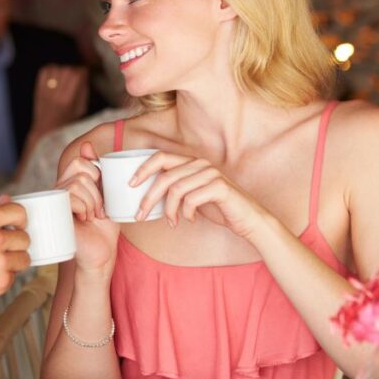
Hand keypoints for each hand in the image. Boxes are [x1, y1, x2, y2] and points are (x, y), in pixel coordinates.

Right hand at [0, 203, 30, 313]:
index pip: (18, 212)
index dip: (20, 219)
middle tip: (1, 249)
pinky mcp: (1, 283)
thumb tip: (5, 201)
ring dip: (13, 261)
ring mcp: (0, 263)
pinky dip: (4, 277)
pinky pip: (14, 277)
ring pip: (24, 258)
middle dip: (15, 243)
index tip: (18, 225)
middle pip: (24, 237)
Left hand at [31, 65, 88, 136]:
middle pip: (67, 70)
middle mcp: (55, 94)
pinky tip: (56, 76)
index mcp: (67, 100)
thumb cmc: (67, 120)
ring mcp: (45, 91)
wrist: (46, 129)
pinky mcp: (38, 88)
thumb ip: (84, 91)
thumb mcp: (81, 109)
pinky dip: (52, 70)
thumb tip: (85, 74)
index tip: (84, 74)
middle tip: (75, 77)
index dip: (82, 72)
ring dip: (63, 70)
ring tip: (65, 77)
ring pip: (56, 68)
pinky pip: (45, 70)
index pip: (76, 76)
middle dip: (73, 71)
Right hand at [55, 142, 118, 274]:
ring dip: (93, 202)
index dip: (96, 175)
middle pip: (80, 170)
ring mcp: (56, 201)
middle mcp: (58, 190)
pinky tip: (84, 221)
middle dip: (97, 191)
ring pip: (77, 183)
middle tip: (98, 210)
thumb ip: (99, 172)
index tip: (102, 197)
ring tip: (92, 217)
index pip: (80, 161)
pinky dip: (85, 208)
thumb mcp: (106, 195)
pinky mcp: (56, 213)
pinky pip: (71, 197)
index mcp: (69, 183)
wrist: (101, 253)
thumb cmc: (104, 226)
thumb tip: (86, 144)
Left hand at [132, 152, 270, 238]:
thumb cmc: (218, 208)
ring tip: (171, 221)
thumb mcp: (191, 196)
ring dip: (169, 210)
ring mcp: (211, 174)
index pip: (160, 156)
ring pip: (176, 189)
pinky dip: (186, 213)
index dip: (143, 169)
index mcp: (191, 162)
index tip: (130, 185)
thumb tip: (144, 193)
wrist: (248, 220)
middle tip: (140, 214)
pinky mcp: (220, 187)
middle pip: (164, 175)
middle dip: (148, 196)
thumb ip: (173, 189)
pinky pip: (192, 199)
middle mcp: (200, 164)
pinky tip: (189, 220)